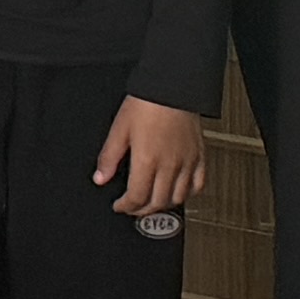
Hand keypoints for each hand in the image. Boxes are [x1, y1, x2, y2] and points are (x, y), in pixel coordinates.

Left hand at [99, 95, 213, 217]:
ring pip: (179, 197)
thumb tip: (100, 178)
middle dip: (142, 210)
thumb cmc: (147, 104)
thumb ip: (108, 157)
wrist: (172, 88)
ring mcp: (187, 162)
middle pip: (158, 202)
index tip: (119, 206)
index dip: (126, 207)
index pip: (137, 197)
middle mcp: (169, 165)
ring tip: (152, 201)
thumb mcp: (119, 129)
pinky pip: (198, 184)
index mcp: (147, 160)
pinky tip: (178, 191)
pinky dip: (187, 194)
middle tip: (133, 207)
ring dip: (163, 204)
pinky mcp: (199, 156)